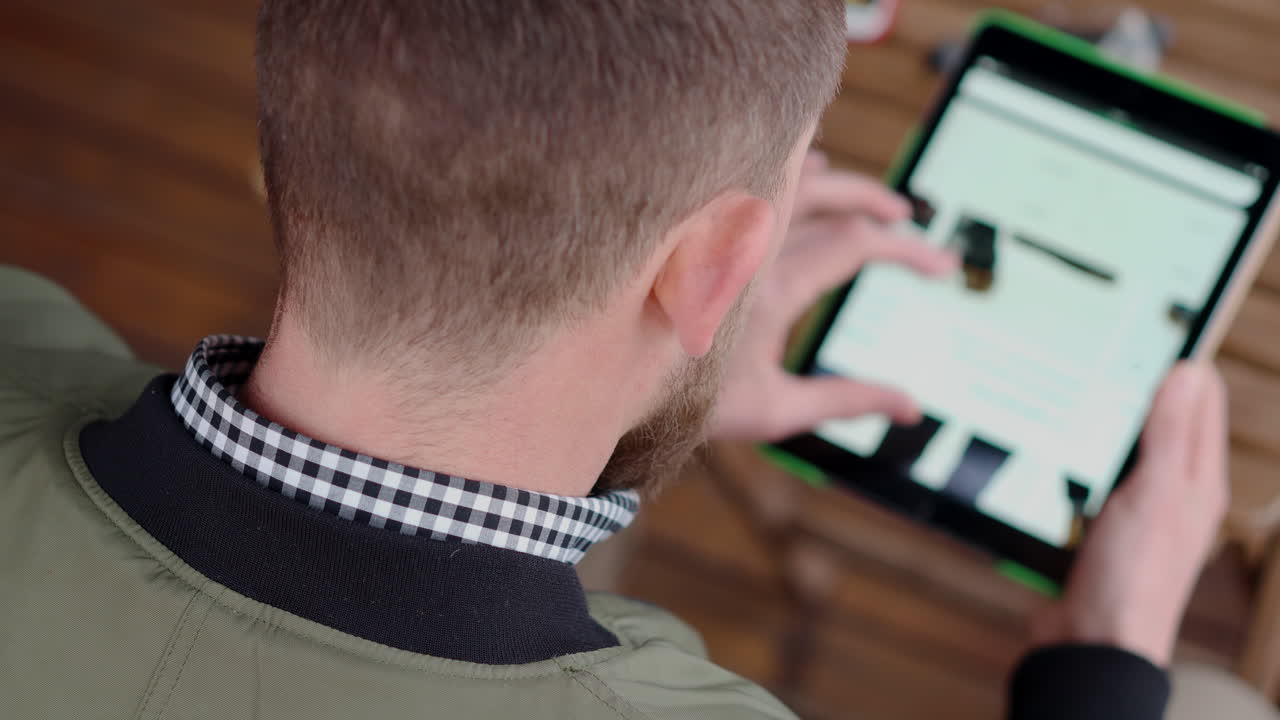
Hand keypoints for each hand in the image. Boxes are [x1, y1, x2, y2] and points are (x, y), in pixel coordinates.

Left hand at [711, 151, 956, 440]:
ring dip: (838, 182)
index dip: (908, 250)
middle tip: (911, 220)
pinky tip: (808, 169)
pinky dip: (787, 169)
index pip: (856, 244)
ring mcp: (718, 228)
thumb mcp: (774, 411)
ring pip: (789, 178)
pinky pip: (748, 176)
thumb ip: (844, 401)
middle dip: (879, 204)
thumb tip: (910, 408)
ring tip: (869, 197)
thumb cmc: (689, 401)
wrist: (612, 379)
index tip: (939, 267)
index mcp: (772, 288)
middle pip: (831, 197)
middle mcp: (746, 245)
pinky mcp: (698, 225)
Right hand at [1030, 362, 1228, 665]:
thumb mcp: (1155, 493)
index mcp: (1199, 481)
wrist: (1092, 640)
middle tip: (1111, 348)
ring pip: (1122, 445)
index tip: (1156, 326)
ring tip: (1083, 386)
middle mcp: (1172, 491)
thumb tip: (1186, 373)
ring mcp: (1135, 508)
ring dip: (1106, 421)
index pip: (1200, 402)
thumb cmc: (1133, 579)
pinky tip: (1059, 444)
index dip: (1182, 364)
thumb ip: (1168, 434)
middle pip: (1160, 420)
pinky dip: (1080, 454)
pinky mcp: (1100, 523)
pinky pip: (1093, 474)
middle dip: (1140, 385)